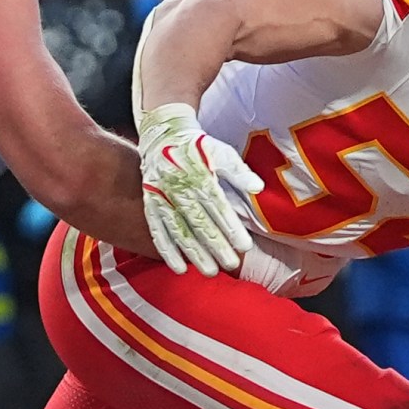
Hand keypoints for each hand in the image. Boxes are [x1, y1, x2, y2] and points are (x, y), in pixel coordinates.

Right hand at [137, 103, 265, 273]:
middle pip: (199, 222)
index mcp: (199, 176)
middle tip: (231, 264)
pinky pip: (157, 231)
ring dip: (193, 253)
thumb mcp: (221, 152)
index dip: (230, 226)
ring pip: (179, 231)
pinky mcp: (150, 206)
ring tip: (210, 272)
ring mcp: (162, 199)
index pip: (217, 206)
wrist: (163, 136)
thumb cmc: (199, 148)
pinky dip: (167, 251)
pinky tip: (179, 269)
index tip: (245, 246)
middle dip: (215, 245)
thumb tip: (258, 187)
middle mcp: (179, 189)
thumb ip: (239, 171)